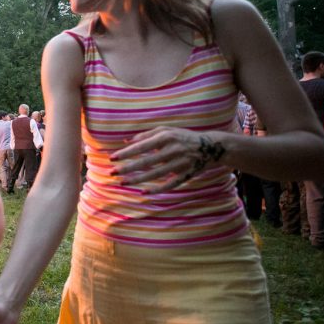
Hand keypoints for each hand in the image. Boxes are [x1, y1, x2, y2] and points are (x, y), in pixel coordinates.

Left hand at [109, 126, 225, 191]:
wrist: (210, 147)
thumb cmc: (182, 136)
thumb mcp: (165, 130)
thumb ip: (145, 135)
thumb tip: (126, 142)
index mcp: (166, 137)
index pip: (142, 146)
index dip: (126, 153)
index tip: (112, 158)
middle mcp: (173, 150)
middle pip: (146, 161)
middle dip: (128, 168)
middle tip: (112, 173)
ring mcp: (180, 163)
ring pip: (155, 174)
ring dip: (138, 179)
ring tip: (123, 182)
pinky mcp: (186, 174)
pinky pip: (170, 184)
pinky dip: (158, 189)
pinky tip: (144, 193)